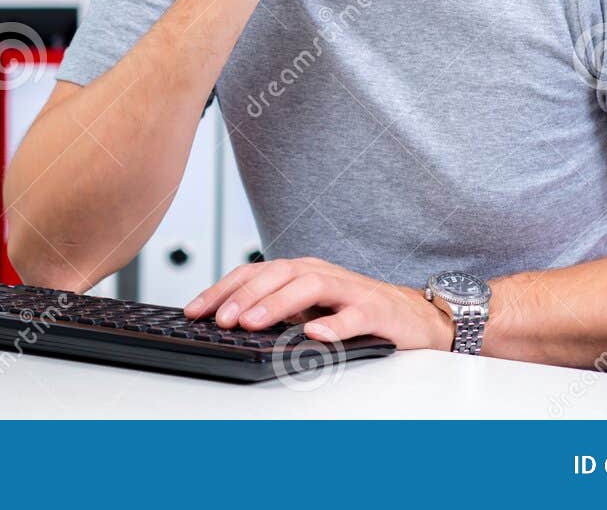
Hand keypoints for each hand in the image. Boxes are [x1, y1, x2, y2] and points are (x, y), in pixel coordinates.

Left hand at [183, 256, 452, 349]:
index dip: (222, 290)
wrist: (411, 314)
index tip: (195, 311)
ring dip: (277, 305)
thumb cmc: (352, 309)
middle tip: (221, 320)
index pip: (253, 273)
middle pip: (277, 274)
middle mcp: (320, 273)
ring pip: (309, 287)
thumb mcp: (307, 308)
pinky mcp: (375, 310)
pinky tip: (315, 334)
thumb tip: (227, 324)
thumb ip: (275, 311)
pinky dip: (334, 324)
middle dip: (244, 296)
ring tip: (253, 324)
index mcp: (299, 271)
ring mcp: (348, 289)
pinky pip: (353, 315)